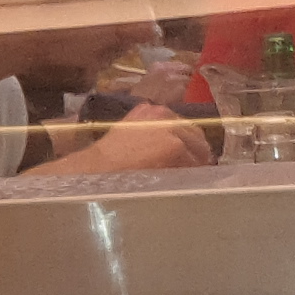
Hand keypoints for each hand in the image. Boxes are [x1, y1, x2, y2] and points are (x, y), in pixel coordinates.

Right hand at [30, 104, 214, 174]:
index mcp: (150, 110)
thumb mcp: (126, 136)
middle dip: (196, 152)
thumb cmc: (105, 162)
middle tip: (195, 170)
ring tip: (192, 179)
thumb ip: (147, 135)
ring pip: (198, 147)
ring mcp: (171, 128)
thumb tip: (166, 150)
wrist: (96, 170)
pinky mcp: (176, 146)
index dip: (186, 143)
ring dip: (197, 164)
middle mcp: (163, 113)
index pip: (181, 124)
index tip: (187, 157)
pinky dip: (194, 175)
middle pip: (194, 133)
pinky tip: (187, 184)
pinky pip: (195, 163)